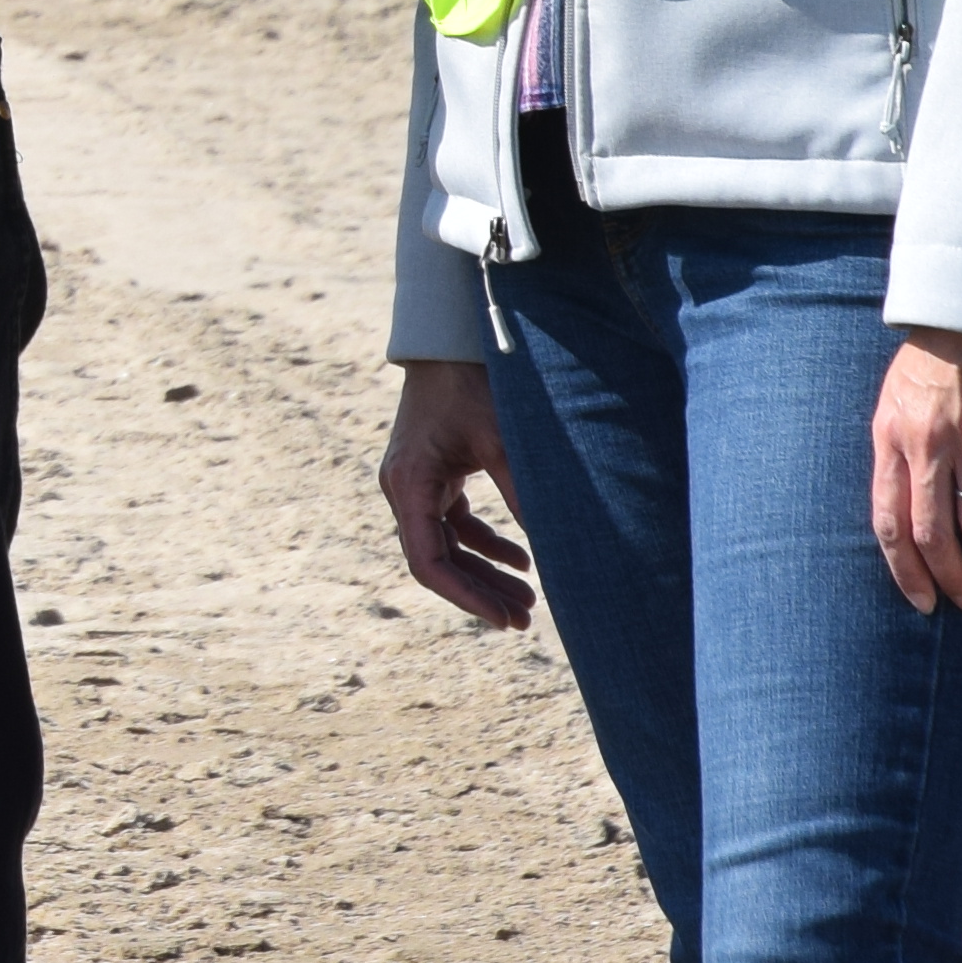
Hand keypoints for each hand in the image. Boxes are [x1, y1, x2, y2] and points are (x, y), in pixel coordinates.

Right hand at [379, 358, 534, 628]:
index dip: (466, 597)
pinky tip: (522, 559)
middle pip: (439, 562)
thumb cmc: (470, 385)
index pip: (429, 563)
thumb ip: (522, 493)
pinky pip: (456, 525)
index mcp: (410, 485)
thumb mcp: (499, 440)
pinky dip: (486, 545)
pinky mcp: (435, 475)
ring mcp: (418, 483)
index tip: (503, 618)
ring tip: (529, 599)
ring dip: (485, 573)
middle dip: (481, 592)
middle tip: (525, 619)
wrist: (449, 343)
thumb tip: (557, 550)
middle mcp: (405, 490)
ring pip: (449, 547)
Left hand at [873, 324, 961, 611]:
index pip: (889, 521)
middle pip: (934, 532)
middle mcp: (927, 446)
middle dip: (950, 578)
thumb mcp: (893, 405)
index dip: (904, 568)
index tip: (921, 600)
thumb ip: (896, 456)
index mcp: (890, 440)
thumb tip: (903, 517)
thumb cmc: (929, 365)